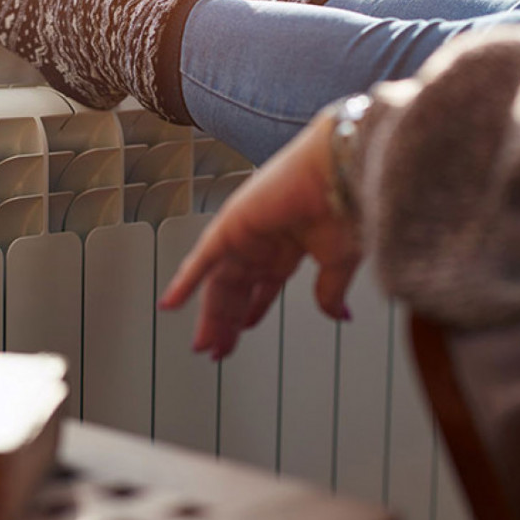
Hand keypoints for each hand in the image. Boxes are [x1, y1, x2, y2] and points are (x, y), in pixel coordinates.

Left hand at [159, 112, 361, 358]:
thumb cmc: (349, 203)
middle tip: (215, 350)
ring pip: (218, 282)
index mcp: (290, 247)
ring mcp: (245, 233)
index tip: (242, 332)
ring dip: (211, 315)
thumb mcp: (340, 261)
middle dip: (226, 321)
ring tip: (204, 345)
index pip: (262, 286)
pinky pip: (201, 259)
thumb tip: (336, 315)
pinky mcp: (231, 225)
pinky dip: (184, 283)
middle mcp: (264, 241)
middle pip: (236, 289)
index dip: (251, 311)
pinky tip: (170, 304)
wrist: (345, 170)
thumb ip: (330, 291)